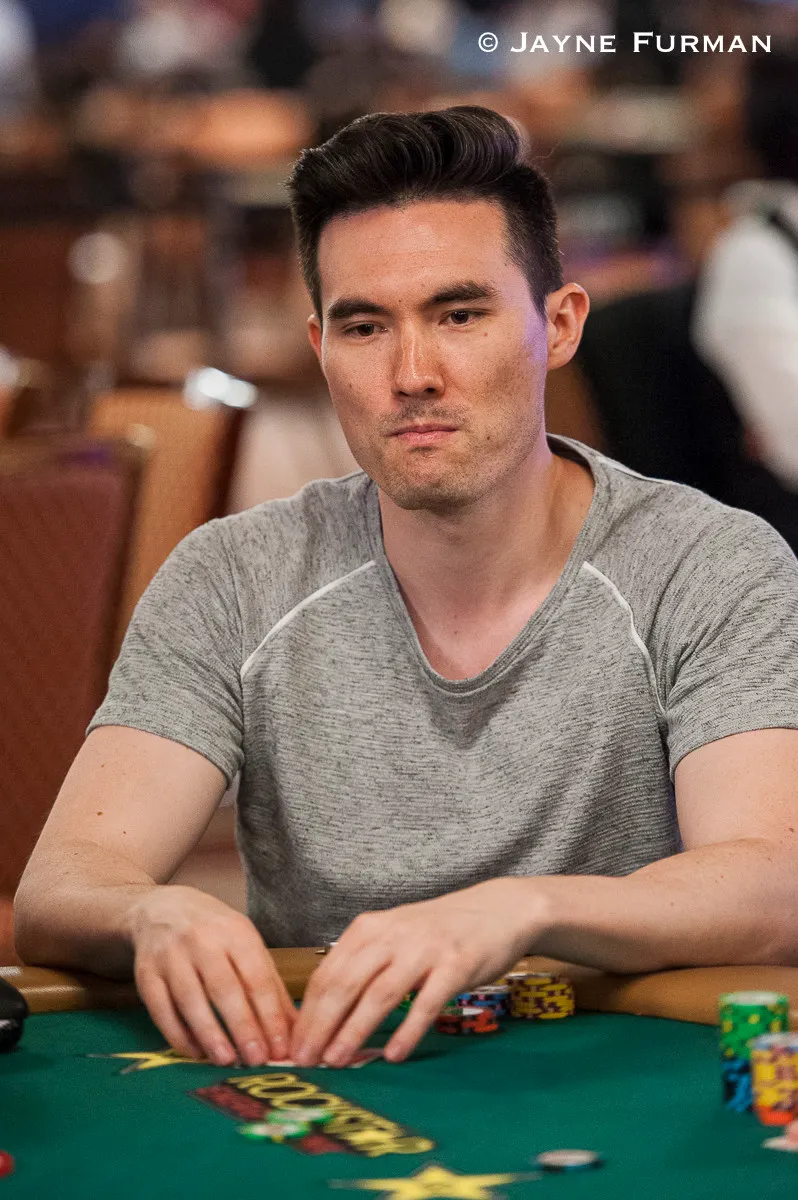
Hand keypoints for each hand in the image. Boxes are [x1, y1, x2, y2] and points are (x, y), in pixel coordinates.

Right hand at [126, 885, 295, 1066]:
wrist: (161, 909)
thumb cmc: (214, 932)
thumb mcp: (246, 945)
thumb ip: (270, 986)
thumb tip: (294, 1030)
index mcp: (235, 932)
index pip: (256, 976)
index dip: (269, 1014)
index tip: (280, 1047)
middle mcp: (202, 941)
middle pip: (224, 988)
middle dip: (242, 1027)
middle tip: (257, 1060)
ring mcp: (171, 957)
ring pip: (190, 1000)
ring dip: (210, 1034)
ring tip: (227, 1060)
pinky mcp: (146, 974)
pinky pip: (161, 1010)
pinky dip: (179, 1035)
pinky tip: (196, 1053)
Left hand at [290, 877, 542, 1066]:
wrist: (496, 910)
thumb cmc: (437, 931)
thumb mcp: (393, 936)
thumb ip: (363, 966)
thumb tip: (323, 1015)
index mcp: (369, 928)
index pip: (327, 973)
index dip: (306, 1012)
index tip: (292, 1045)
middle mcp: (392, 935)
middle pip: (345, 983)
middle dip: (320, 1025)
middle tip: (305, 1060)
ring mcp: (424, 949)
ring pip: (379, 994)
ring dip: (354, 1030)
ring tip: (337, 1061)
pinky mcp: (455, 965)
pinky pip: (426, 1003)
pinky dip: (407, 1030)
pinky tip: (394, 1054)